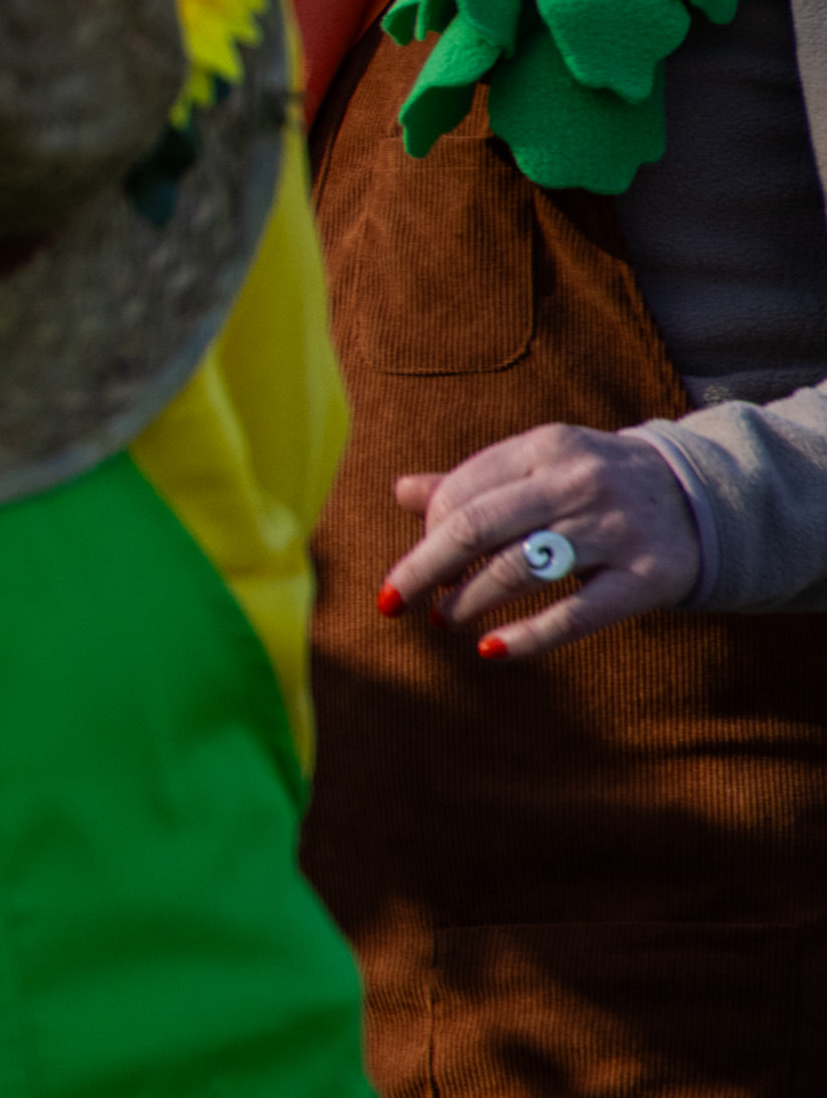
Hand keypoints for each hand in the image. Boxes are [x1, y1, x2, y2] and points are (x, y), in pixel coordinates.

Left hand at [383, 421, 700, 662]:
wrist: (702, 499)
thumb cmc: (596, 486)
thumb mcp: (542, 466)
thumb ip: (474, 481)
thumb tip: (399, 490)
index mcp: (547, 446)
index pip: (462, 492)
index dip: (428, 534)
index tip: (419, 564)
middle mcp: (579, 482)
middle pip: (476, 528)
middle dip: (425, 569)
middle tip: (396, 600)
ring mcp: (615, 530)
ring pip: (518, 571)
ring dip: (467, 601)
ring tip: (443, 621)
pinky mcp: (647, 578)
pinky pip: (576, 615)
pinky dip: (528, 637)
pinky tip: (491, 650)